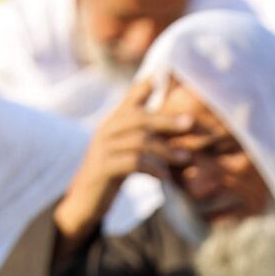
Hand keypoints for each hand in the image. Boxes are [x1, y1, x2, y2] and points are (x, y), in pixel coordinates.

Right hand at [54, 80, 193, 247]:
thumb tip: (177, 131)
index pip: (130, 98)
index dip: (146, 86)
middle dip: (167, 120)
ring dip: (165, 149)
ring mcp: (103, 148)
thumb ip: (144, 138)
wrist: (84, 203)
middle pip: (139, 118)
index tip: (163, 73)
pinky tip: (165, 177)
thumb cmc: (111, 176)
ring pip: (139, 141)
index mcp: (113, 122)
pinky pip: (132, 163)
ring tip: (185, 158)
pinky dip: (152, 168)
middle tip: (190, 123)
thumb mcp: (126, 151)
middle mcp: (106, 129)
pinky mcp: (103, 168)